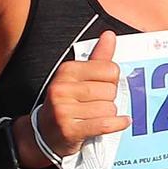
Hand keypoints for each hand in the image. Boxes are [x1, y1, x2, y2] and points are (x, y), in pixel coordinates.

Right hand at [30, 30, 129, 162]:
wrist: (45, 133)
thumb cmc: (67, 103)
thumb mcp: (78, 78)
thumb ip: (97, 58)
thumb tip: (109, 35)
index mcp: (66, 71)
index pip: (110, 70)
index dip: (112, 81)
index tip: (102, 87)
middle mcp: (62, 88)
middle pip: (110, 90)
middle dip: (110, 99)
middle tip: (97, 104)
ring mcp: (64, 110)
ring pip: (109, 108)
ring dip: (109, 114)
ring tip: (96, 116)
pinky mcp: (69, 130)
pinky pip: (106, 124)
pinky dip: (118, 124)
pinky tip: (122, 122)